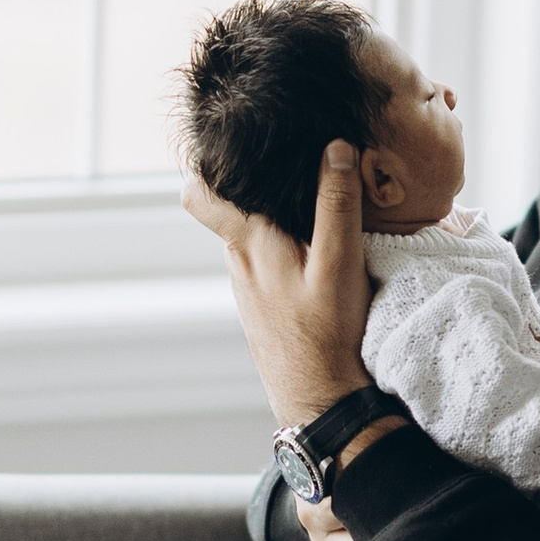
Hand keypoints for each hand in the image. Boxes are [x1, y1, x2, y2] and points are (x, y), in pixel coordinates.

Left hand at [182, 144, 372, 434]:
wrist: (322, 399)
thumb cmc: (329, 334)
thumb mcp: (340, 263)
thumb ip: (335, 205)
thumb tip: (334, 148)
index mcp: (248, 243)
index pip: (199, 194)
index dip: (207, 164)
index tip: (233, 141)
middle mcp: (239, 262)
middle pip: (229, 207)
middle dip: (250, 181)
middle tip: (287, 156)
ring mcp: (249, 285)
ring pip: (248, 233)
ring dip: (268, 212)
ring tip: (306, 191)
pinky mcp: (264, 303)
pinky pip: (264, 257)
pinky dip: (280, 241)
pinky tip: (312, 244)